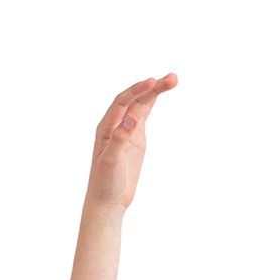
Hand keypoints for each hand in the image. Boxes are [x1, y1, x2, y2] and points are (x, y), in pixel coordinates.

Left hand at [87, 73, 176, 214]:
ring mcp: (126, 131)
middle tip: (173, 78)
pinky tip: (160, 92)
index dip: (137, 90)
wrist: (108, 201)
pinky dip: (152, 103)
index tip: (153, 81)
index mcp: (106, 127)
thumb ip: (119, 139)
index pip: (122, 102)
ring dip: (156, 92)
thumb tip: (131, 118)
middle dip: (152, 88)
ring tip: (173, 80)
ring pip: (141, 105)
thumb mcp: (111, 162)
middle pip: (135, 99)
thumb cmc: (105, 183)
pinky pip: (144, 115)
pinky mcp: (135, 139)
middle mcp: (115, 125)